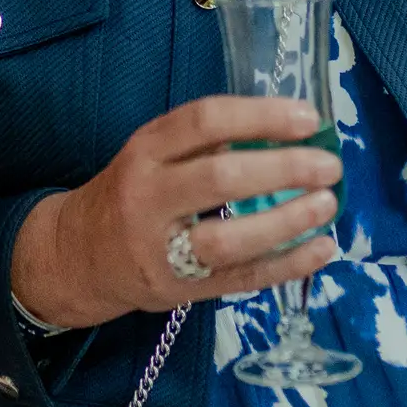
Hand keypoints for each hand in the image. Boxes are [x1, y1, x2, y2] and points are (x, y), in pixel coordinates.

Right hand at [11, 93, 340, 328]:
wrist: (77, 256)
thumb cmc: (131, 194)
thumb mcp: (151, 154)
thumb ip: (203, 143)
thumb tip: (287, 133)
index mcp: (145, 151)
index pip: (204, 122)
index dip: (261, 116)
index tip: (309, 119)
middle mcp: (148, 197)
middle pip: (219, 179)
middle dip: (283, 170)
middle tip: (329, 166)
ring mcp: (162, 248)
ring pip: (228, 239)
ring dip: (286, 222)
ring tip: (327, 205)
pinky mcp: (180, 289)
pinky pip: (240, 279)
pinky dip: (286, 265)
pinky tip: (322, 249)